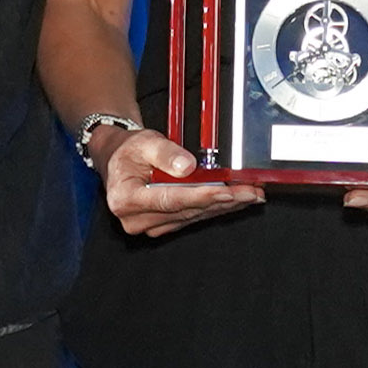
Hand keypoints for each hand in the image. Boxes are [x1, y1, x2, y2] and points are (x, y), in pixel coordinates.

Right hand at [99, 124, 260, 238]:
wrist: (117, 160)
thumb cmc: (127, 152)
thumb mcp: (144, 142)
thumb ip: (166, 153)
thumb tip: (187, 166)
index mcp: (126, 199)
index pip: (171, 199)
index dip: (202, 195)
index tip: (227, 190)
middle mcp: (136, 218)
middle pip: (188, 210)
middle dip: (223, 200)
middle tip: (250, 191)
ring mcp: (150, 225)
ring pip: (195, 216)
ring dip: (224, 206)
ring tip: (249, 195)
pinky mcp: (163, 224)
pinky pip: (193, 217)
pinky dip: (215, 207)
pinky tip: (234, 200)